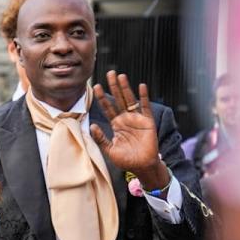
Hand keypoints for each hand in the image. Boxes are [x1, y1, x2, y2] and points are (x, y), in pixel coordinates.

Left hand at [90, 71, 168, 188]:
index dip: (101, 97)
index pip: (107, 107)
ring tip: (120, 76)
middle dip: (113, 86)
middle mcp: (126, 118)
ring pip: (130, 100)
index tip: (95, 86)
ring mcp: (137, 119)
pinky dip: (143, 97)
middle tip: (109, 73)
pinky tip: (141, 86)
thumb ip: (101, 138)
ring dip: (126, 88)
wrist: (142, 166)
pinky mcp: (148, 122)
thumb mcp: (109, 150)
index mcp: (116, 124)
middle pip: (118, 99)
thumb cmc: (126, 160)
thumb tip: (92, 125)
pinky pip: (145, 107)